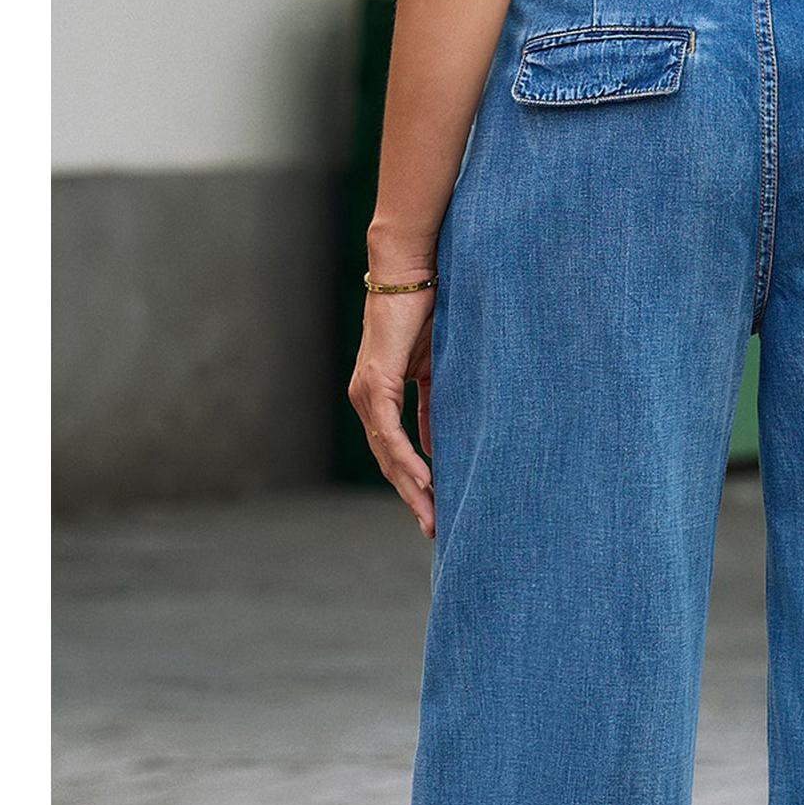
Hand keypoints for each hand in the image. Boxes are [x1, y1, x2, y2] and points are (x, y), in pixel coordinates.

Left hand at [349, 288, 435, 536]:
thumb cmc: (428, 315)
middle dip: (413, 499)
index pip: (394, 453)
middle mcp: (365, 400)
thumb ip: (433, 412)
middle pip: (388, 463)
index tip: (434, 512)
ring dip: (411, 488)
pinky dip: (408, 459)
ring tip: (432, 516)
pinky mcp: (375, 382)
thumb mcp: (436, 374)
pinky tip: (425, 481)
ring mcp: (366, 393)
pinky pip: (390, 432)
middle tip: (434, 530)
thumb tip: (438, 450)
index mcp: (378, 398)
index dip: (414, 485)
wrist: (412, 273)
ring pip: (387, 454)